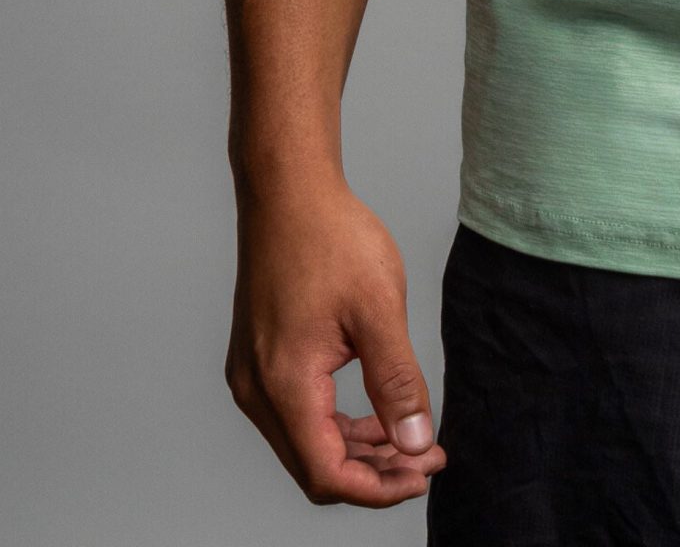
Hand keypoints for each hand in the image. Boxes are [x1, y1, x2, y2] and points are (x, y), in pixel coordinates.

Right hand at [225, 173, 447, 505]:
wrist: (288, 192)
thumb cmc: (330, 238)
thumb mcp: (379, 308)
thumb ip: (398, 382)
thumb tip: (418, 443)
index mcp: (283, 384)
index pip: (328, 473)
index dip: (379, 487)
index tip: (425, 472)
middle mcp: (256, 390)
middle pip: (313, 466)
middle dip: (373, 472)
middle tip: (427, 456)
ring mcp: (251, 376)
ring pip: (304, 443)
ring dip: (356, 450)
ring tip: (409, 437)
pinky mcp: (256, 360)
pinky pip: (296, 414)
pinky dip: (336, 423)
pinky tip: (375, 413)